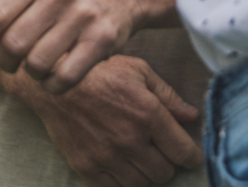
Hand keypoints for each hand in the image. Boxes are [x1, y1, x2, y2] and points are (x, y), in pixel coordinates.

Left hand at [0, 0, 155, 92]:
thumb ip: (8, 2)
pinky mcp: (102, 39)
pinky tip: (54, 79)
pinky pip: (65, 77)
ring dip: (31, 75)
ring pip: (37, 64)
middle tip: (11, 64)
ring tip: (37, 68)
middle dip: (5, 62)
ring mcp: (82, 16)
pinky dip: (53, 86)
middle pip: (13, 44)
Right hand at [21, 54, 201, 186]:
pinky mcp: (86, 167)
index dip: (191, 157)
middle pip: (164, 172)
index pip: (182, 151)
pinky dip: (122, 180)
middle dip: (167, 163)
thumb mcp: (139, 71)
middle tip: (160, 152)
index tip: (191, 156)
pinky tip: (121, 165)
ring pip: (141, 184)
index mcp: (148, 114)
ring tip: (140, 158)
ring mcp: (107, 156)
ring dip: (145, 173)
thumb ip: (168, 96)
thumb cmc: (100, 72)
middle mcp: (130, 140)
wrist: (56, 83)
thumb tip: (191, 116)